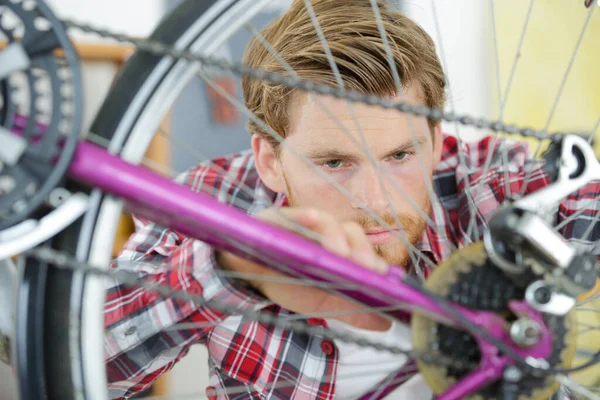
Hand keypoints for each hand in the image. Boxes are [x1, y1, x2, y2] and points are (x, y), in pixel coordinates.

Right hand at [217, 207, 391, 330]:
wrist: (247, 276)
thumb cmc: (287, 283)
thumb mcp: (321, 302)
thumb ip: (351, 311)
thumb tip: (385, 324)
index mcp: (337, 248)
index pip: (360, 246)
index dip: (373, 258)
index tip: (382, 275)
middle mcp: (323, 232)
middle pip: (349, 231)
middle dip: (360, 249)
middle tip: (365, 268)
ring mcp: (301, 222)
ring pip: (326, 221)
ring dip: (335, 235)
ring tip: (339, 253)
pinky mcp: (276, 217)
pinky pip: (292, 213)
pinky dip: (305, 216)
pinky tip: (311, 218)